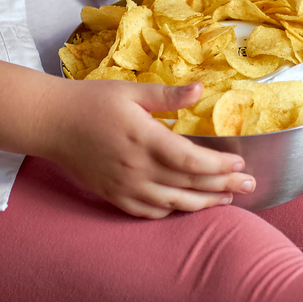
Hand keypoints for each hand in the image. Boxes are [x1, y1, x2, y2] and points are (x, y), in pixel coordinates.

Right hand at [41, 80, 254, 218]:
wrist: (51, 123)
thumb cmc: (91, 101)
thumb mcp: (131, 90)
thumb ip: (167, 94)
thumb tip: (200, 89)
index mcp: (144, 139)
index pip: (191, 161)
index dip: (219, 166)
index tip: (239, 163)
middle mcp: (137, 168)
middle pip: (189, 185)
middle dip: (223, 187)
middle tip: (250, 186)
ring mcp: (124, 187)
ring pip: (173, 204)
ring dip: (204, 204)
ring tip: (228, 200)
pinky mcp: (114, 196)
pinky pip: (149, 212)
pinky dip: (172, 211)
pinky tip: (186, 205)